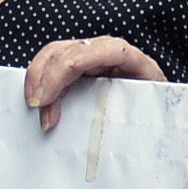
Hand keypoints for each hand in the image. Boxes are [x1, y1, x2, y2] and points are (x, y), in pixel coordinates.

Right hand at [23, 35, 165, 132]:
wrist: (153, 105)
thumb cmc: (151, 109)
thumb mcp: (151, 112)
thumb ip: (139, 117)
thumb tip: (117, 138)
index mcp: (132, 60)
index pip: (103, 51)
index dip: (73, 65)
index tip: (52, 93)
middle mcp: (108, 51)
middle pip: (71, 50)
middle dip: (49, 76)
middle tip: (37, 106)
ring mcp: (91, 55)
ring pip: (57, 52)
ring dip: (39, 77)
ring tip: (34, 106)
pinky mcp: (78, 65)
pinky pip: (53, 63)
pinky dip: (39, 78)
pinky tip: (34, 97)